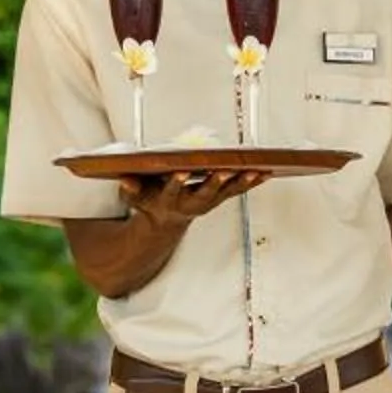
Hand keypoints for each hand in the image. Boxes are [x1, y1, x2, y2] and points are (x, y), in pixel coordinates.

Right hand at [119, 169, 268, 232]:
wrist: (165, 222)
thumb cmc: (149, 201)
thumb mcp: (135, 196)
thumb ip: (130, 189)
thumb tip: (125, 181)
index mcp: (169, 201)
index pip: (171, 190)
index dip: (176, 183)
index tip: (180, 172)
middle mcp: (191, 203)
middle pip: (205, 194)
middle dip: (215, 183)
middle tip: (224, 171)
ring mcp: (209, 202)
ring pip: (227, 192)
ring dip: (241, 182)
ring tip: (256, 170)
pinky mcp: (220, 198)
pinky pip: (238, 190)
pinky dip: (252, 181)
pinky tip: (266, 171)